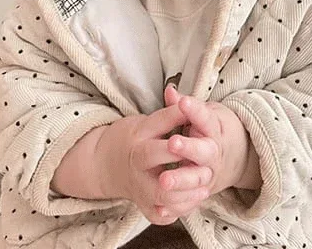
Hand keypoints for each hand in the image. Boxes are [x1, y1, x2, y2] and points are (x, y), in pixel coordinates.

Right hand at [101, 101, 213, 225]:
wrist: (105, 165)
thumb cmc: (133, 139)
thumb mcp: (146, 122)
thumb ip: (168, 114)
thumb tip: (183, 97)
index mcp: (138, 135)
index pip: (158, 122)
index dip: (176, 115)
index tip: (193, 111)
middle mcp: (135, 161)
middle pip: (151, 155)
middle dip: (175, 153)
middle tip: (202, 153)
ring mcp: (139, 186)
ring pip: (161, 193)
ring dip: (186, 189)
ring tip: (206, 181)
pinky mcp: (145, 206)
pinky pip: (163, 213)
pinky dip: (180, 209)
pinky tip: (196, 197)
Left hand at [157, 85, 249, 217]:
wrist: (235, 157)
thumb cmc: (212, 129)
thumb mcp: (204, 114)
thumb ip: (185, 105)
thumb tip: (169, 90)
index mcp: (214, 129)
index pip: (206, 117)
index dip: (194, 110)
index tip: (182, 102)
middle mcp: (214, 152)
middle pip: (204, 151)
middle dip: (189, 148)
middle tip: (172, 143)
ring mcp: (210, 173)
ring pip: (198, 178)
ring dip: (182, 180)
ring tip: (163, 180)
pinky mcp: (203, 190)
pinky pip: (192, 200)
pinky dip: (178, 204)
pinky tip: (161, 206)